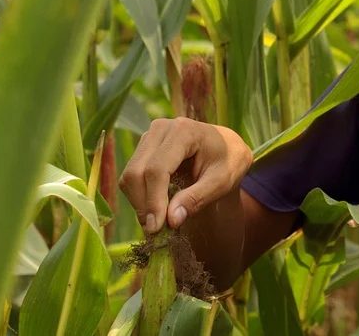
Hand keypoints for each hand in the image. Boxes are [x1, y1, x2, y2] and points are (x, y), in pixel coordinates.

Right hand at [119, 117, 252, 233]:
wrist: (227, 146)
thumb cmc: (229, 161)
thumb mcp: (223, 181)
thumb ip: (197, 198)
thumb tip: (171, 219)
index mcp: (184, 131)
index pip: (157, 169)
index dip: (153, 200)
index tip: (156, 228)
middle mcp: (161, 129)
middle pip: (137, 172)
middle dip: (143, 204)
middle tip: (156, 230)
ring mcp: (150, 136)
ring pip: (129, 176)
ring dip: (139, 202)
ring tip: (159, 220)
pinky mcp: (144, 147)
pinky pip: (131, 177)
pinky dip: (140, 196)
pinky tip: (157, 208)